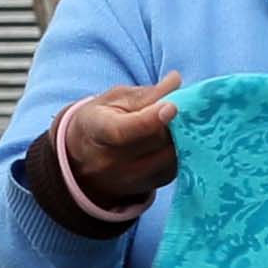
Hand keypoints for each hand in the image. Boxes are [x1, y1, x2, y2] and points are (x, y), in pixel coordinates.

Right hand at [58, 72, 184, 209]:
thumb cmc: (101, 120)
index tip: (172, 107)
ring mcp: (129, 178)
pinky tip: (178, 137)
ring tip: (181, 120)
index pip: (122, 130)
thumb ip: (146, 93)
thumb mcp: (113, 100)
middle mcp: (110, 161)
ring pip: (170, 155)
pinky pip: (175, 166)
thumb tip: (175, 81)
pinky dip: (182, 150)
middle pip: (154, 141)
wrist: (83, 161)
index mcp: (95, 131)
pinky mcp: (149, 186)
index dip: (149, 119)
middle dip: (175, 120)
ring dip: (183, 135)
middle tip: (184, 103)